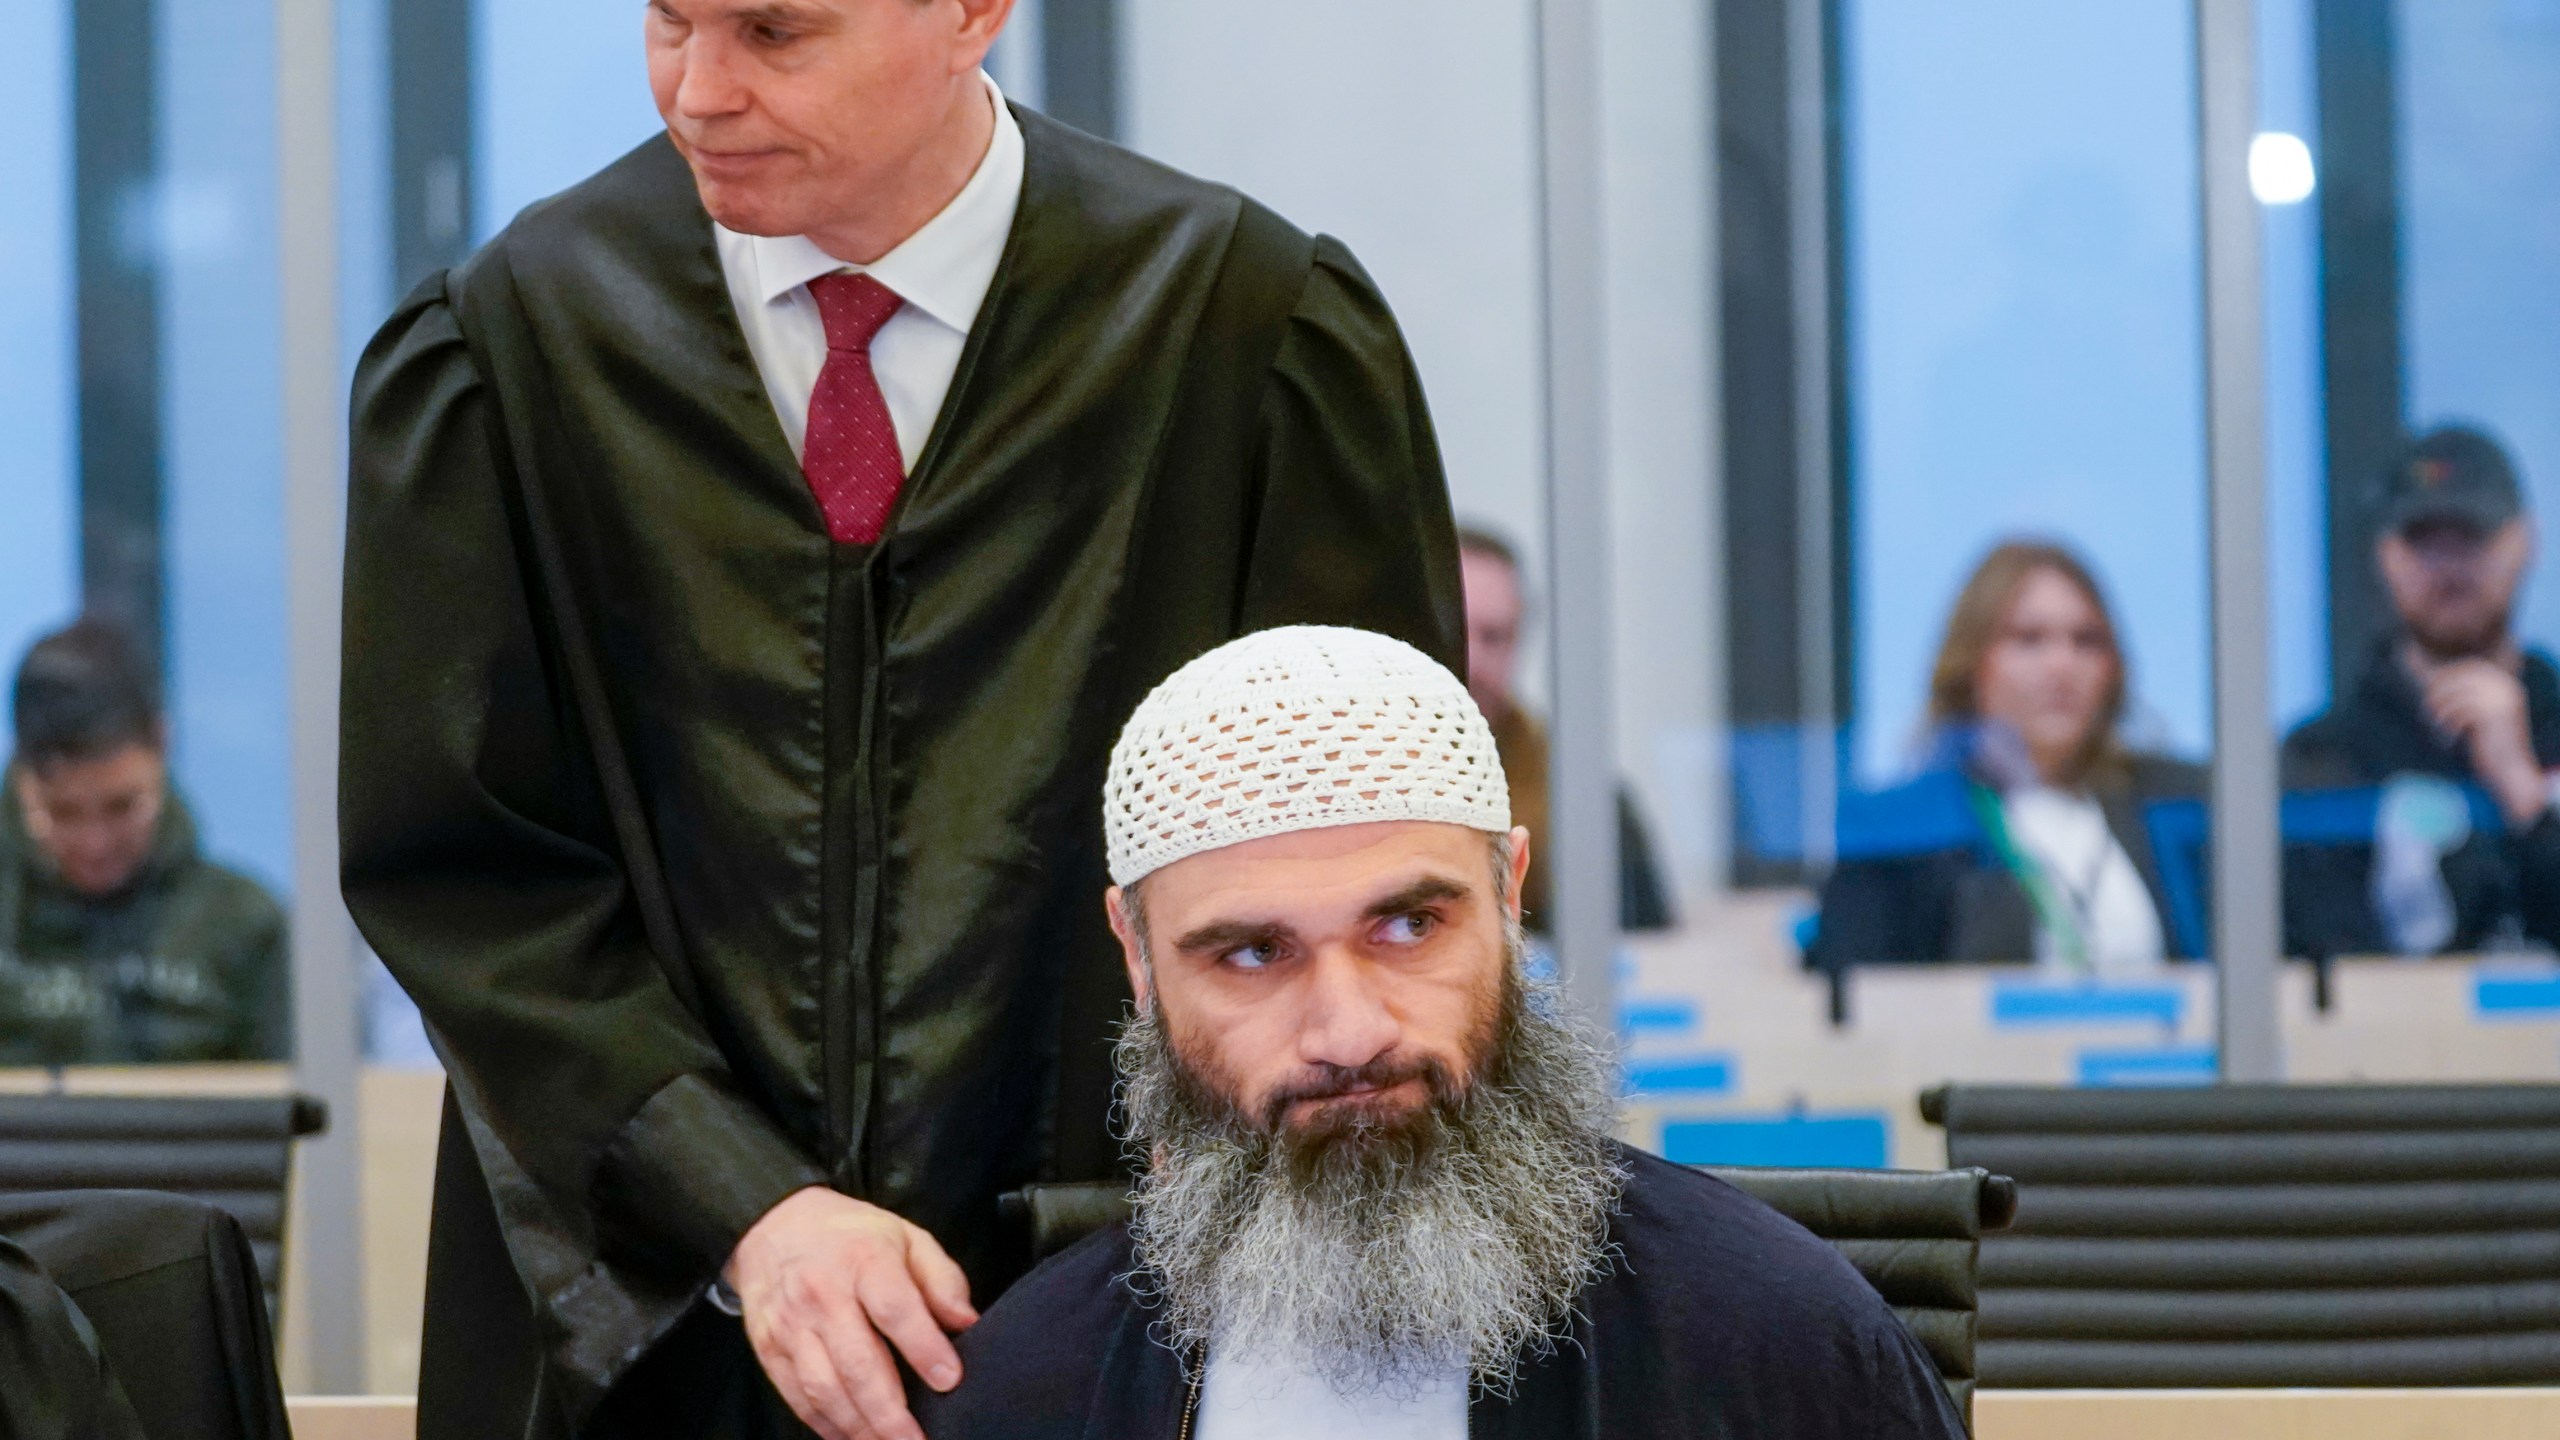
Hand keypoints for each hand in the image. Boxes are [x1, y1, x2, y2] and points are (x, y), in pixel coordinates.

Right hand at [726, 1187, 977, 1439]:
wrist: (774, 1226)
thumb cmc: (850, 1237)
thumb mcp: (906, 1237)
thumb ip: (942, 1279)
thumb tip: (967, 1321)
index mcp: (863, 1261)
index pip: (894, 1309)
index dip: (923, 1347)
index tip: (949, 1379)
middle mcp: (822, 1294)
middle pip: (857, 1362)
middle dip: (890, 1411)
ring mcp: (790, 1325)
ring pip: (824, 1388)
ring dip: (860, 1427)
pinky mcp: (768, 1348)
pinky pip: (798, 1396)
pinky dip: (826, 1425)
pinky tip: (853, 1437)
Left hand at [2425, 660, 2547, 826]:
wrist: (2509, 770)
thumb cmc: (2488, 743)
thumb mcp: (2477, 714)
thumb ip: (2464, 694)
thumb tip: (2430, 679)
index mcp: (2505, 683)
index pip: (2470, 666)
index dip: (2447, 674)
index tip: (2429, 687)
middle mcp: (2506, 687)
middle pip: (2460, 678)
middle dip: (2439, 691)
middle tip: (2428, 708)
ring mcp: (2501, 700)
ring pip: (2456, 695)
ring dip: (2440, 710)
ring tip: (2437, 724)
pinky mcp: (2494, 715)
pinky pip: (2459, 712)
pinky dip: (2449, 725)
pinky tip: (2450, 737)